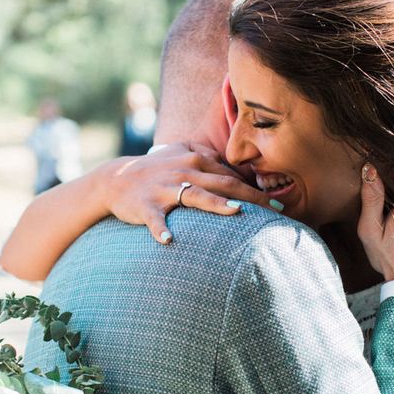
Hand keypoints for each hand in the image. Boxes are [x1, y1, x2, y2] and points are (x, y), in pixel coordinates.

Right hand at [102, 142, 280, 243]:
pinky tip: (168, 240)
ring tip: (235, 212)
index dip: (256, 188)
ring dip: (215, 204)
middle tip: (275, 209)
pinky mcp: (146, 205)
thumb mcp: (180, 153)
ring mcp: (164, 188)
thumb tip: (236, 168)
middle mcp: (184, 172)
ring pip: (195, 195)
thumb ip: (207, 155)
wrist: (116, 179)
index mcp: (196, 161)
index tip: (277, 203)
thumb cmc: (155, 169)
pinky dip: (160, 229)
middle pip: (224, 184)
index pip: (232, 176)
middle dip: (251, 196)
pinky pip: (155, 218)